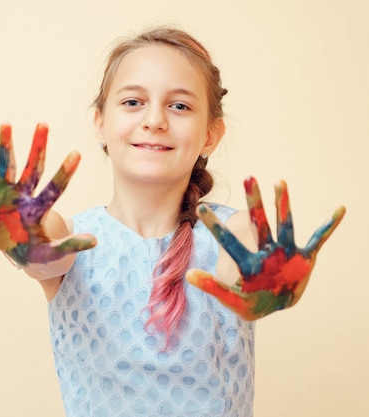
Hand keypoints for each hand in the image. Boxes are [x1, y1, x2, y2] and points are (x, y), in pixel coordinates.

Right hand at [0, 123, 95, 265]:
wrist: (13, 250)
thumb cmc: (34, 250)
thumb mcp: (51, 253)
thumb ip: (71, 246)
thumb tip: (96, 240)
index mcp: (39, 207)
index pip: (54, 187)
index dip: (64, 173)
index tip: (76, 154)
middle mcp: (23, 195)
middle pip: (33, 168)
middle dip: (38, 148)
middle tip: (44, 124)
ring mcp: (4, 195)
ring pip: (6, 167)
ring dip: (6, 146)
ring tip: (6, 124)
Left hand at [186, 177, 345, 320]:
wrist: (275, 307)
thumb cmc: (250, 304)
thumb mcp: (231, 299)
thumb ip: (212, 288)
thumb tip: (188, 274)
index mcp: (247, 262)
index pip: (227, 240)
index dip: (215, 225)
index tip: (200, 208)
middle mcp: (265, 252)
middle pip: (259, 222)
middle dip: (254, 202)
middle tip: (248, 177)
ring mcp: (285, 253)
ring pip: (284, 224)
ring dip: (283, 204)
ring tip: (279, 182)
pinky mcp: (303, 258)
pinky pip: (318, 239)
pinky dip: (329, 226)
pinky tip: (340, 210)